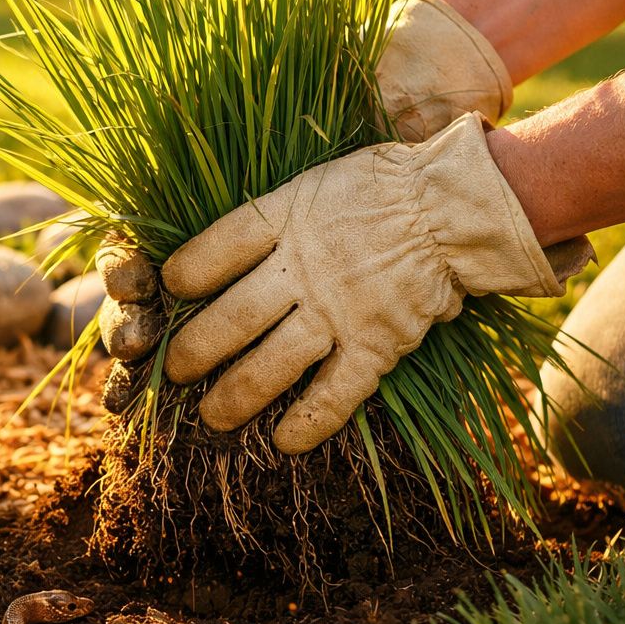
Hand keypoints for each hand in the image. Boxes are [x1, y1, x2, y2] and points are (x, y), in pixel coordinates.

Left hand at [95, 0, 512, 412]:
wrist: (457, 207)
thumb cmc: (385, 185)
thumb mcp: (318, 180)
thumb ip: (274, 215)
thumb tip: (222, 245)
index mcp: (288, 216)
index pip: (219, 247)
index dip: (188, 271)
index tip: (167, 288)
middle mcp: (304, 267)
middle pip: (233, 315)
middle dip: (195, 349)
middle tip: (175, 370)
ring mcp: (339, 309)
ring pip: (272, 363)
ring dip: (236, 395)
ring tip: (213, 417)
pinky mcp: (376, 344)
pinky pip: (335, 393)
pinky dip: (309, 422)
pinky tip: (283, 443)